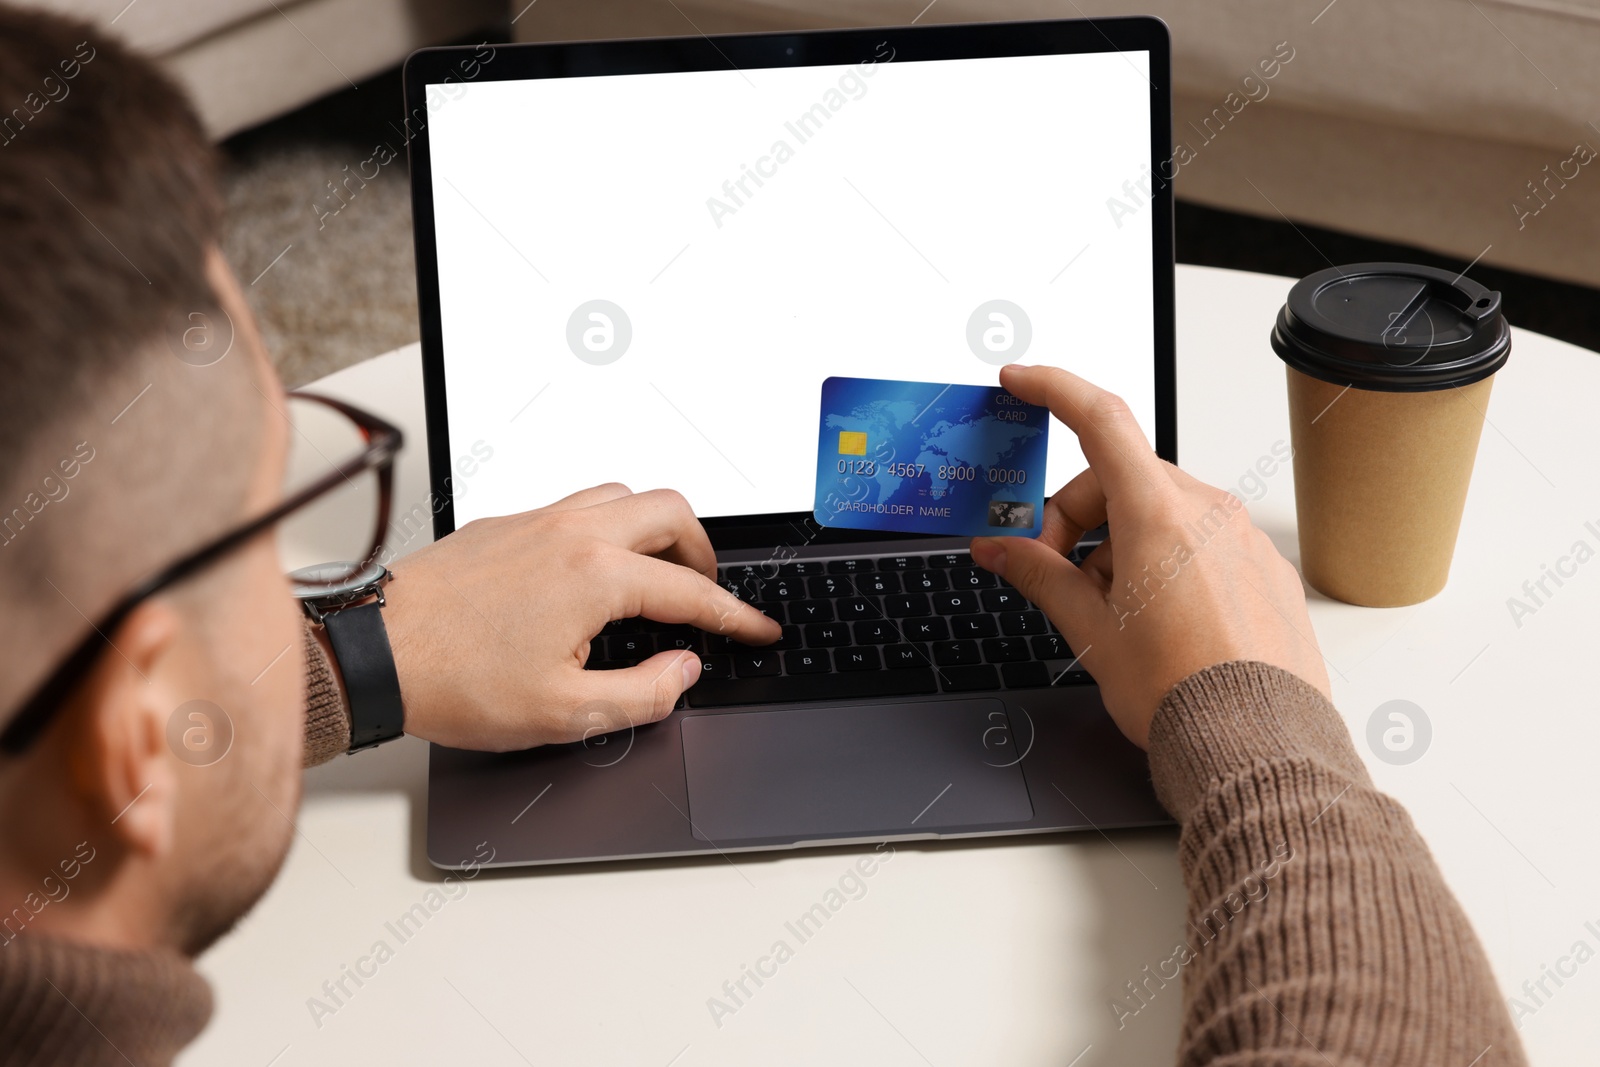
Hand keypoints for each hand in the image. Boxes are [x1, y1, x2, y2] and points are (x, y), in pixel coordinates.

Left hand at [379, 483, 779, 750]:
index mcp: (594, 576)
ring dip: (658, 529)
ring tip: (661, 574)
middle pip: (670, 512)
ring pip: (625, 496)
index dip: (735, 617)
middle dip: (705, 552)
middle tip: (709, 594)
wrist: (373, 653)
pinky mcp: (506, 524)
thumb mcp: (563, 714)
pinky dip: (611, 526)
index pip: (690, 591)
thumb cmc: (453, 680)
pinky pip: (580, 503)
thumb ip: (642, 694)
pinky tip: (598, 567)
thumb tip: (682, 671)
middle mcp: (571, 533)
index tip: (759, 629)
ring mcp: (536, 520)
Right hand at [969, 364, 1330, 748]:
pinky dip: (1167, 564)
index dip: (1053, 389)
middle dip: (1076, 519)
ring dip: (1121, 547)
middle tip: (1056, 578)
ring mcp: (1242, 540)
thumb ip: (1040, 576)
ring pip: (1160, 514)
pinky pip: (1202, 544)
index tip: (1021, 381)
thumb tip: (1001, 549)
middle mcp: (1207, 514)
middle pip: (1120, 481)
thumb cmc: (1182, 693)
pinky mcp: (1264, 569)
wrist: (1258, 745)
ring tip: (1113, 616)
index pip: (1100, 420)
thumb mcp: (1091, 631)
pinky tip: (1158, 621)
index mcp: (1158, 516)